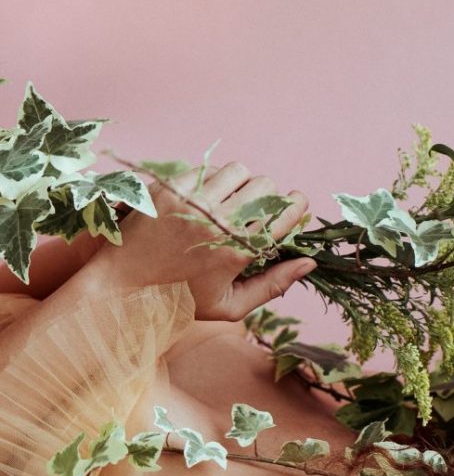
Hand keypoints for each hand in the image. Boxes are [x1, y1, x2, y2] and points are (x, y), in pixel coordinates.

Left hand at [85, 162, 315, 320]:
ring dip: (241, 185)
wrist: (120, 287)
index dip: (296, 206)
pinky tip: (202, 203)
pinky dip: (213, 183)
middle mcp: (217, 221)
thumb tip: (310, 262)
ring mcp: (191, 200)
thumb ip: (273, 285)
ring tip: (229, 205)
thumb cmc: (181, 301)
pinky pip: (208, 169)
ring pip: (239, 170)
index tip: (291, 210)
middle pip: (266, 185)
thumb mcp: (231, 306)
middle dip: (268, 198)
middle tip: (255, 214)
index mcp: (237, 251)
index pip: (286, 210)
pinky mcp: (168, 187)